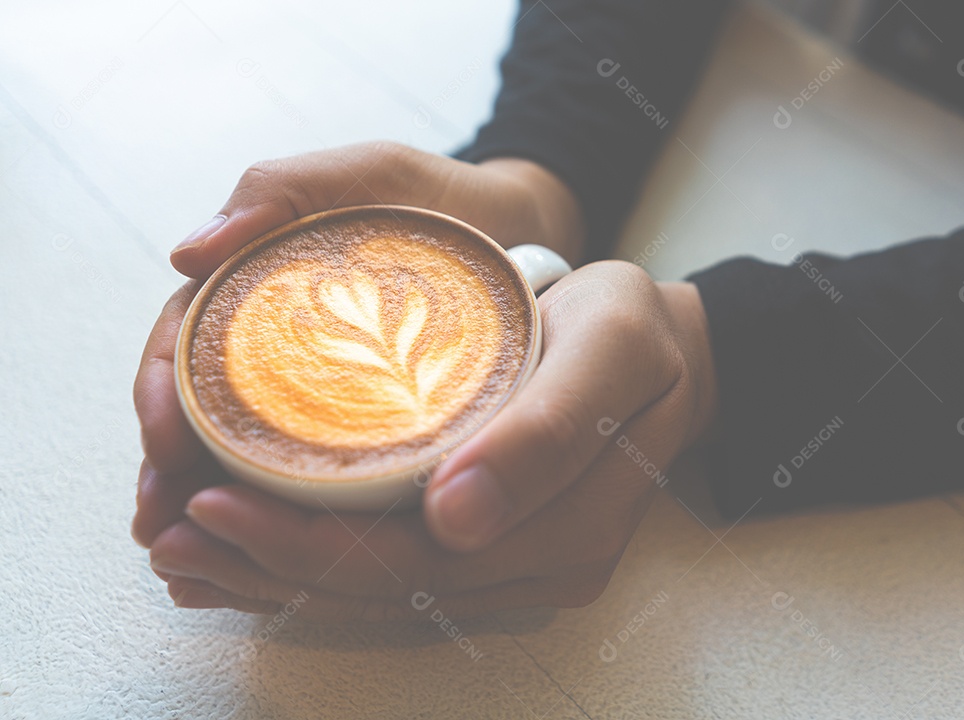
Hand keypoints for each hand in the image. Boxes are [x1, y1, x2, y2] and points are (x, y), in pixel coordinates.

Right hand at [134, 141, 583, 530]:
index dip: (162, 398)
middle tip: (164, 530)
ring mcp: (326, 391)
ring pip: (252, 457)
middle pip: (206, 416)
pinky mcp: (375, 426)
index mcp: (260, 291)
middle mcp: (283, 349)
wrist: (524, 231)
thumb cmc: (440, 199)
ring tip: (198, 562)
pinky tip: (275, 558)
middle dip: (174, 475)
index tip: (166, 446)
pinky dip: (289, 515)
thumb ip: (283, 189)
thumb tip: (186, 253)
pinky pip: (321, 475)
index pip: (186, 347)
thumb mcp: (366, 176)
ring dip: (218, 509)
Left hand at [137, 261, 716, 619]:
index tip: (213, 499)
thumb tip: (456, 521)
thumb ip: (550, 429)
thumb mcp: (610, 349)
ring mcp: (511, 569)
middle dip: (268, 566)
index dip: (306, 546)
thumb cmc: (634, 333)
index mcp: (562, 530)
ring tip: (186, 545)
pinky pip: (392, 574)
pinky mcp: (490, 553)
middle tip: (170, 524)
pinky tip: (249, 551)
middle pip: (381, 590)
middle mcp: (531, 568)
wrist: (662, 353)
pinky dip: (313, 565)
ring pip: (379, 594)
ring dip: (277, 576)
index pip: (413, 563)